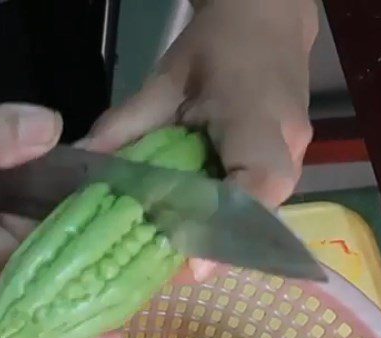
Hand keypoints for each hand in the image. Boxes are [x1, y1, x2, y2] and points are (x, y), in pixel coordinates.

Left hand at [82, 0, 317, 280]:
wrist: (268, 19)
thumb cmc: (216, 46)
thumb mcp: (165, 80)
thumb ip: (127, 125)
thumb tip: (84, 163)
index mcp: (260, 122)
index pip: (255, 186)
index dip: (224, 229)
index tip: (191, 265)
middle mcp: (288, 151)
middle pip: (256, 218)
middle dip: (211, 248)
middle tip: (165, 270)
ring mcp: (295, 163)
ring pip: (259, 219)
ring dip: (219, 240)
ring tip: (172, 256)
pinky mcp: (288, 170)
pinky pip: (257, 208)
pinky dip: (226, 224)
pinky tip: (193, 231)